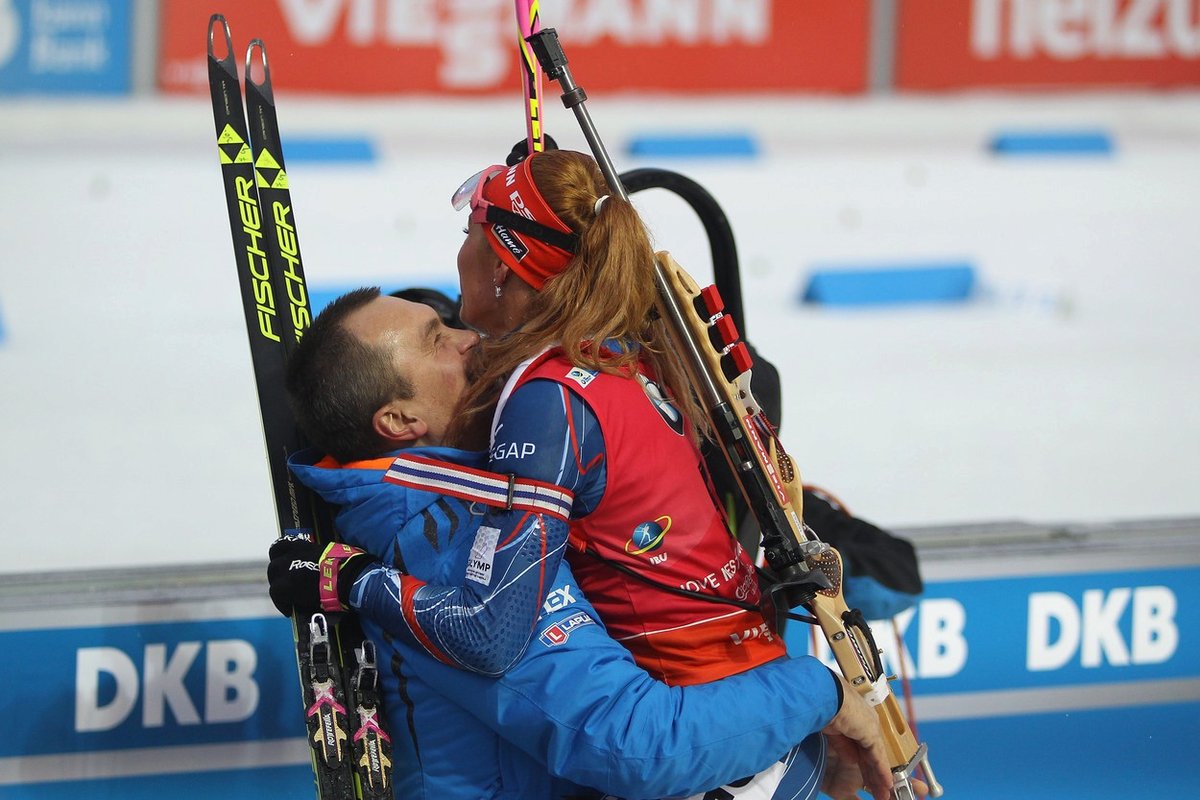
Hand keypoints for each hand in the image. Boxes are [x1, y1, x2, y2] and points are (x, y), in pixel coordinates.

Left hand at [266, 536, 373, 617]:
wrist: (346, 579)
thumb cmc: (347, 565)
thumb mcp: (331, 553)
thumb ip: (321, 556)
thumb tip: (325, 563)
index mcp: (303, 546)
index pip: (279, 546)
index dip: (279, 556)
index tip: (284, 563)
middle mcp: (291, 556)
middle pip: (274, 566)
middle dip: (279, 577)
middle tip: (288, 586)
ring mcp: (286, 571)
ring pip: (274, 581)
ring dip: (281, 590)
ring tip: (289, 600)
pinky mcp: (285, 587)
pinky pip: (277, 596)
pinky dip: (282, 604)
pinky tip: (290, 610)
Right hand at [821, 674, 892, 799]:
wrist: (824, 695)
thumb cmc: (821, 704)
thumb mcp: (833, 731)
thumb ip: (844, 745)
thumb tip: (852, 759)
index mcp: (855, 716)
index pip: (864, 744)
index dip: (866, 763)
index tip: (868, 777)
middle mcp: (866, 721)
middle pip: (873, 753)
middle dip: (875, 774)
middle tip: (880, 790)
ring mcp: (871, 727)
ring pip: (877, 757)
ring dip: (880, 777)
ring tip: (884, 793)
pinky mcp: (872, 733)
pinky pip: (878, 757)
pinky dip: (882, 771)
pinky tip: (886, 784)